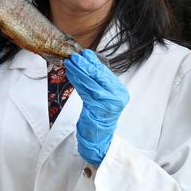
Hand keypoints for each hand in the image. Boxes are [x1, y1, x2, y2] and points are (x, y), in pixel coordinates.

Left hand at [64, 49, 128, 164]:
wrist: (98, 136)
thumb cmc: (99, 115)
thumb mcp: (104, 96)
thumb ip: (100, 82)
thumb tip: (88, 63)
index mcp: (120, 91)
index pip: (106, 73)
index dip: (95, 63)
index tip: (85, 54)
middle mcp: (117, 96)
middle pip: (99, 76)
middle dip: (86, 65)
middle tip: (75, 56)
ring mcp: (108, 103)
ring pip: (90, 83)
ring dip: (78, 71)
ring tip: (70, 63)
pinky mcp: (97, 108)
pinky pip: (84, 91)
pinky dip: (76, 81)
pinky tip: (70, 74)